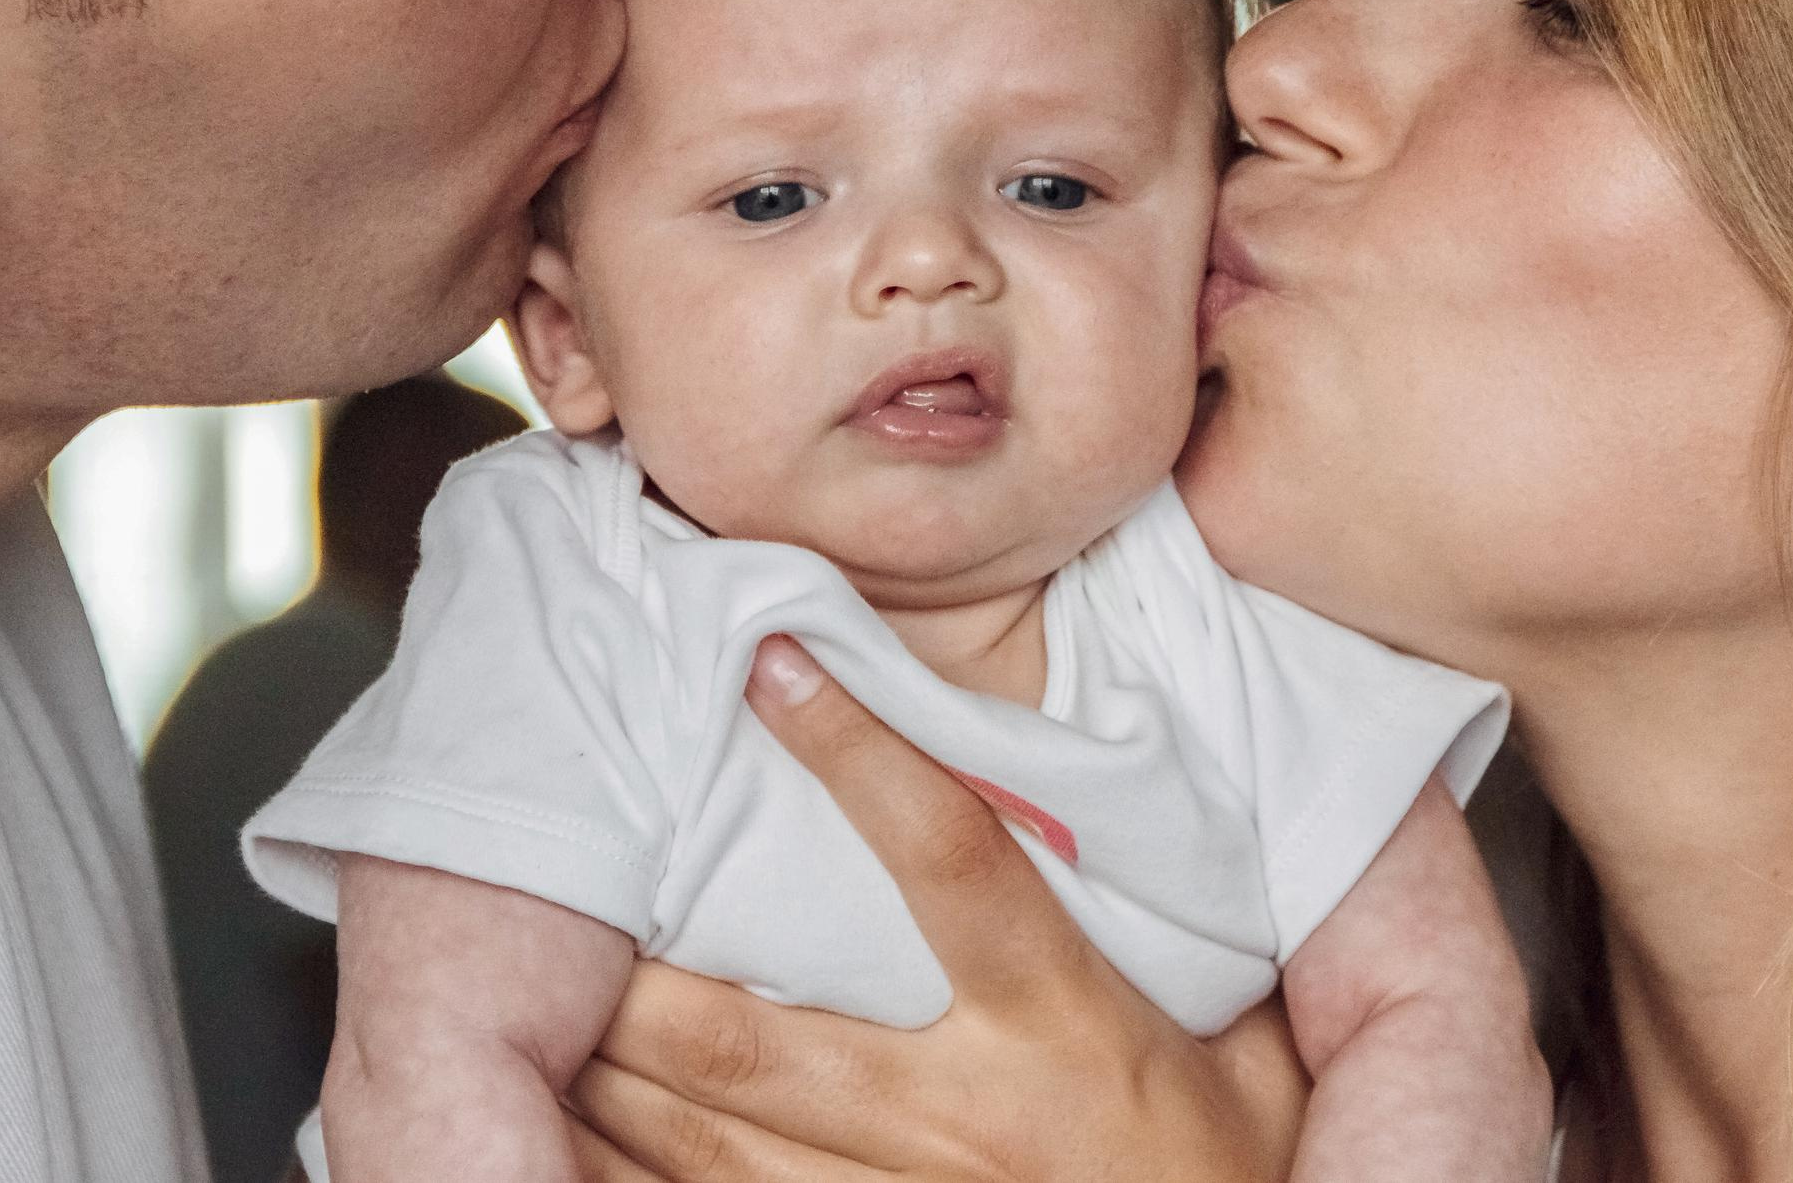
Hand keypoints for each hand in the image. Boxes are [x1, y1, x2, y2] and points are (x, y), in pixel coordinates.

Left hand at [564, 636, 1309, 1182]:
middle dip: (648, 974)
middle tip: (564, 883)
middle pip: (764, 1040)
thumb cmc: (1245, 1172)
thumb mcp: (1253, 1045)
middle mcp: (970, 1124)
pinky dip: (651, 1179)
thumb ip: (1179, 936)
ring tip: (539, 1010)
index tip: (774, 661)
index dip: (858, 753)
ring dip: (616, 1079)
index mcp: (1067, 1031)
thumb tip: (1137, 803)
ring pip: (721, 1144)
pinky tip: (588, 1136)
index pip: (950, 859)